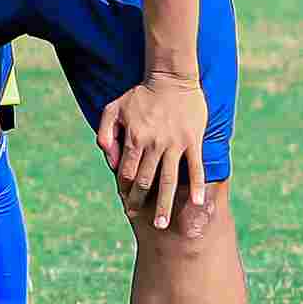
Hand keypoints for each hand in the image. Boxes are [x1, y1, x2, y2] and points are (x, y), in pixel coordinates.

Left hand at [98, 74, 215, 231]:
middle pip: (146, 181)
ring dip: (165, 204)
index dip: (125, 190)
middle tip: (140, 219)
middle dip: (141, 202)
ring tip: (163, 224)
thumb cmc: (140, 94)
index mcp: (134, 138)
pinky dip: (196, 186)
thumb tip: (108, 158)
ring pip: (169, 180)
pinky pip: (196, 167)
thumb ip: (105, 132)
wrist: (171, 78)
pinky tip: (196, 203)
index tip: (126, 203)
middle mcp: (154, 145)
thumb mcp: (114, 109)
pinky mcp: (193, 141)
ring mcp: (175, 144)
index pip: (127, 172)